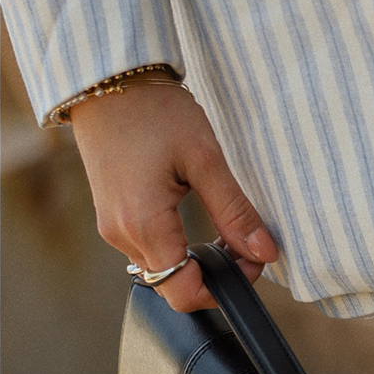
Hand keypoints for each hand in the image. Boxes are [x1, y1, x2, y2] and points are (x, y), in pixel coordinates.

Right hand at [67, 78, 279, 312]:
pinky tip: (197, 218)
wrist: (108, 81)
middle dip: (214, 274)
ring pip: (161, 268)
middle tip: (245, 242)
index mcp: (144, 225)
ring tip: (225, 227)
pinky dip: (177, 245)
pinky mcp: (111, 215)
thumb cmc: (154, 112)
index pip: (184, 292)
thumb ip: (234, 211)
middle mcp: (121, 234)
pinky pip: (148, 248)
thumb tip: (265, 252)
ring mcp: (112, 226)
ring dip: (196, 260)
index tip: (252, 260)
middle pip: (172, 285)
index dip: (225, 286)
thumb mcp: (205, 159)